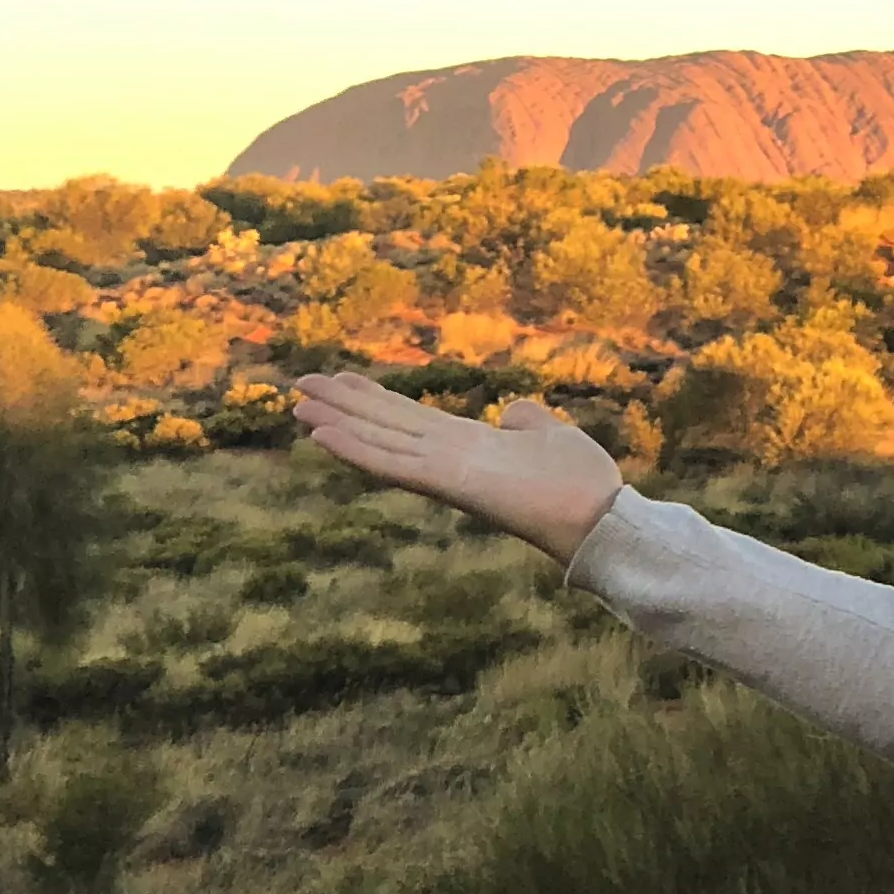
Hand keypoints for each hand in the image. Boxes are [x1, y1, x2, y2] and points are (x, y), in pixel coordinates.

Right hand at [291, 370, 625, 564]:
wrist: (595, 516)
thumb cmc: (578, 480)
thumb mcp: (548, 433)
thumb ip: (523, 421)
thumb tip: (511, 411)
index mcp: (467, 444)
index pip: (410, 417)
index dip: (374, 398)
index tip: (341, 378)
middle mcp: (446, 457)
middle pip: (384, 425)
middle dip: (343, 406)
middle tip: (298, 385)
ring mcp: (442, 471)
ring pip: (379, 442)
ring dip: (338, 425)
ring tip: (298, 407)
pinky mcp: (446, 483)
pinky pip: (393, 465)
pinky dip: (356, 451)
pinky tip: (322, 437)